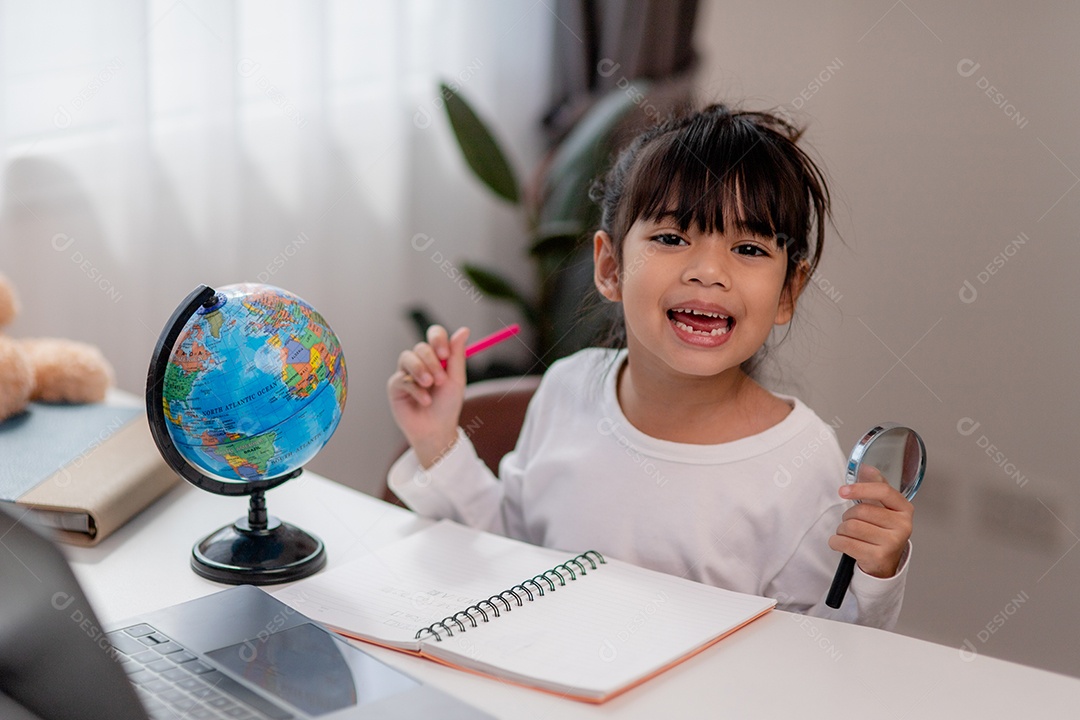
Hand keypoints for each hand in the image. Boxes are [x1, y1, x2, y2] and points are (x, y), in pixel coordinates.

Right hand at [387, 325, 468, 468]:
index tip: (445, 354)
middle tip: (441, 380)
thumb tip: (464, 330)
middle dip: (432, 362)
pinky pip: (401, 378)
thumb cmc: (447, 405)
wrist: (436, 429)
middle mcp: (420, 362)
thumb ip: (457, 355)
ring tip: (430, 386)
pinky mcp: (395, 386)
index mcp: (436, 357)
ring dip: (421, 371)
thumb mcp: (456, 379)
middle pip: (421, 347)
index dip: (438, 339)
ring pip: (407, 357)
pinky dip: (415, 389)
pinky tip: (424, 401)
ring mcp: (406, 373)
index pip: (434, 335)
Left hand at [828, 466, 913, 578]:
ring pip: (851, 527)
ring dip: (842, 529)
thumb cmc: (882, 530)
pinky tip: (843, 543)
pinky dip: (836, 542)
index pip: (883, 491)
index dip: (860, 488)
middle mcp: (903, 526)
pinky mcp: (878, 557)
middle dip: (848, 515)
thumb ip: (875, 485)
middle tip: (852, 521)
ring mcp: (892, 543)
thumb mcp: (883, 507)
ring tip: (850, 534)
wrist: (885, 562)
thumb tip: (865, 467)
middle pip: (861, 510)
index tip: (843, 491)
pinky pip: (845, 543)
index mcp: (905, 509)